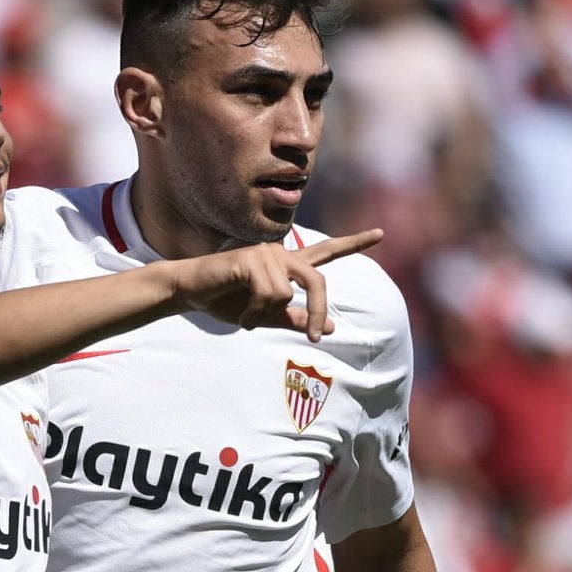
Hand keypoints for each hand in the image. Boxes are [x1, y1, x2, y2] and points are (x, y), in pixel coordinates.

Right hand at [173, 228, 382, 340]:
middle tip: (314, 338)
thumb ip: (297, 320)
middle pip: (318, 281)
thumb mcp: (266, 316)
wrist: (191, 292)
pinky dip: (255, 313)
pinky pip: (270, 294)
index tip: (381, 234)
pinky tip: (239, 313)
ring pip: (287, 295)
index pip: (326, 252)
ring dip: (265, 316)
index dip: (354, 244)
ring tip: (245, 317)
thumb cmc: (225, 301)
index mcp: (287, 265)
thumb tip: (331, 328)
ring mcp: (266, 253)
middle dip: (319, 311)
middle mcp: (280, 254)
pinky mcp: (251, 258)